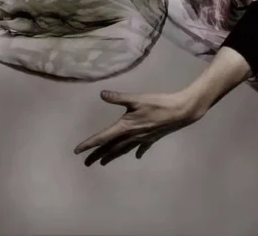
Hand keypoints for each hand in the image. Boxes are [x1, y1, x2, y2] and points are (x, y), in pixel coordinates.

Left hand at [73, 89, 203, 166]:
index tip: (77, 151)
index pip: (103, 137)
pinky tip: (136, 156)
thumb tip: (101, 94)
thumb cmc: (157, 104)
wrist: (180, 112)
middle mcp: (131, 136)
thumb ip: (118, 97)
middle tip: (86, 163)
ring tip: (103, 162)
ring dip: (112, 155)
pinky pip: (141, 147)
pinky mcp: (152, 138)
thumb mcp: (136, 99)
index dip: (89, 143)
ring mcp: (142, 139)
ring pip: (123, 149)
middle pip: (111, 147)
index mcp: (125, 126)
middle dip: (98, 155)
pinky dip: (136, 151)